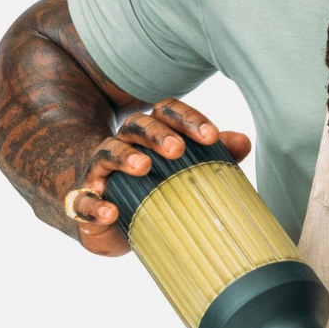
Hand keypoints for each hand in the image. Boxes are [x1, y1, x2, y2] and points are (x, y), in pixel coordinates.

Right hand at [68, 97, 250, 256]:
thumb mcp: (184, 170)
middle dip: (158, 134)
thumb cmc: (153, 184)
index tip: (211, 136)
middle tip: (178, 149)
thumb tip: (244, 142)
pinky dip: (95, 205)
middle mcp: (124, 143)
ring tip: (143, 166)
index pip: (167, 112)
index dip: (188, 119)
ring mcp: (100, 170)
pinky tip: (110, 212)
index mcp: (151, 132)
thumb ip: (214, 156)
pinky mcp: (84, 200)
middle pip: (137, 125)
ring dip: (125, 156)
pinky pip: (84, 200)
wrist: (106, 215)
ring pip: (108, 152)